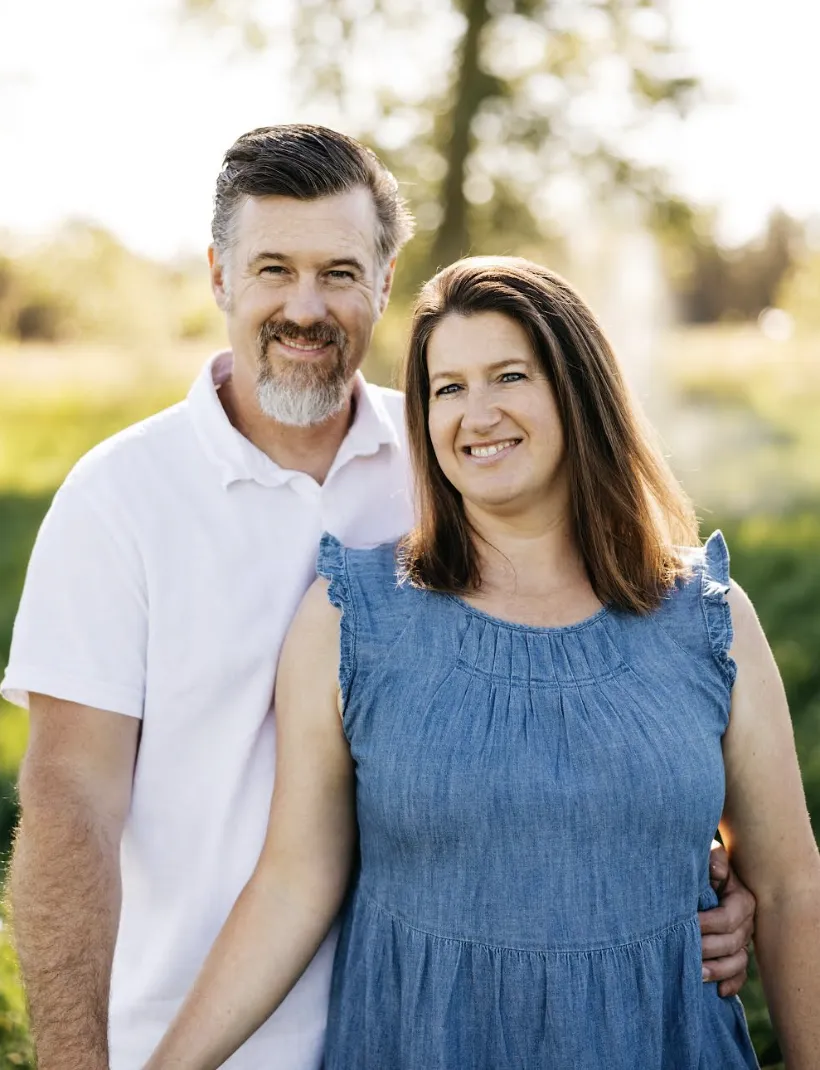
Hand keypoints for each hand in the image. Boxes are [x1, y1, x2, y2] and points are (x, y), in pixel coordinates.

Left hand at [698, 841, 755, 996]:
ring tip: (697, 974)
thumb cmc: (701, 864)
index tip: (686, 923)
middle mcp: (746, 922)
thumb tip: (717, 871)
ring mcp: (742, 940)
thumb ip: (713, 858)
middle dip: (708, 948)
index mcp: (742, 900)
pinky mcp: (735, 953)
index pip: (727, 919)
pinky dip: (731, 983)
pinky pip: (739, 973)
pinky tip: (718, 991)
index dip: (707, 924)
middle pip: (732, 943)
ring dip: (718, 970)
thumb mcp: (706, 853)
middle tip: (684, 950)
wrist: (698, 875)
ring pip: (738, 961)